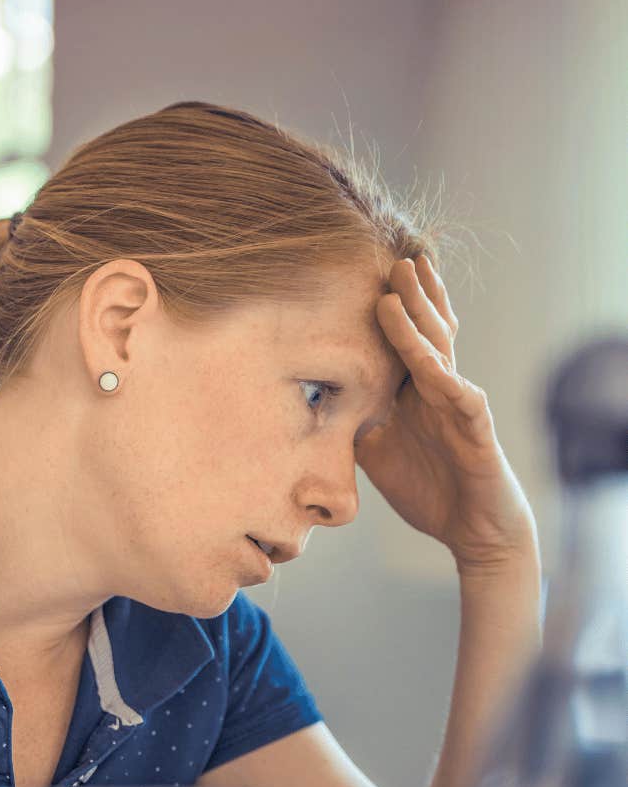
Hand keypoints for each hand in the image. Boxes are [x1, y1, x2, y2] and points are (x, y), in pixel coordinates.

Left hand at [355, 255, 537, 571]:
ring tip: (402, 283)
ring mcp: (459, 404)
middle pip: (425, 330)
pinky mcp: (477, 430)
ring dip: (419, 319)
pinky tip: (429, 361)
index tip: (367, 272)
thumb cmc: (428, 487)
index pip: (404, 338)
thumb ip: (351, 423)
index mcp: (417, 390)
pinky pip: (461, 398)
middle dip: (409, 293)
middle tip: (390, 256)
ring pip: (439, 352)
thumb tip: (309, 405)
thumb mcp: (376, 452)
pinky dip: (444, 378)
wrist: (472, 530)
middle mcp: (440, 388)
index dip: (392, 306)